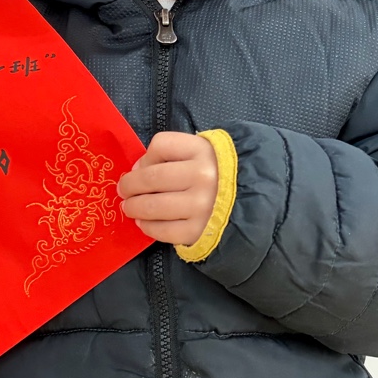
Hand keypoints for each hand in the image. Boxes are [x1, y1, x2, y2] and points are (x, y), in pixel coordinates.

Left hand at [117, 132, 218, 246]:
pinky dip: (147, 226)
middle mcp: (203, 177)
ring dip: (134, 207)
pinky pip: (163, 230)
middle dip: (130, 185)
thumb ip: (173, 154)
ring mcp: (201, 206)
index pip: (161, 145)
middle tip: (123, 190)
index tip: (139, 168)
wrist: (254, 204)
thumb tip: (137, 169)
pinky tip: (144, 223)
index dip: (144, 158)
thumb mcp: (204, 152)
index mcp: (204, 151)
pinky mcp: (198, 231)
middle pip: (151, 177)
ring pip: (152, 205)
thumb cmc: (221, 176)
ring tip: (129, 207)